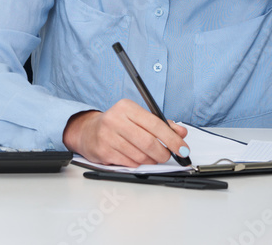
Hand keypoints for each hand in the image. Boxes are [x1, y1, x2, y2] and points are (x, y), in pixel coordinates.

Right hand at [62, 100, 188, 166]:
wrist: (89, 131)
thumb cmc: (118, 123)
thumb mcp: (138, 117)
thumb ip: (161, 124)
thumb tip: (181, 133)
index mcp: (127, 107)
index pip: (155, 124)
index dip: (172, 139)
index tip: (183, 148)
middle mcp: (115, 119)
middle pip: (148, 142)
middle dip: (163, 153)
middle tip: (168, 156)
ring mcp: (107, 136)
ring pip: (140, 156)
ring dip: (151, 160)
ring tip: (152, 157)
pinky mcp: (103, 151)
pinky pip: (129, 163)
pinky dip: (138, 164)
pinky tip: (136, 158)